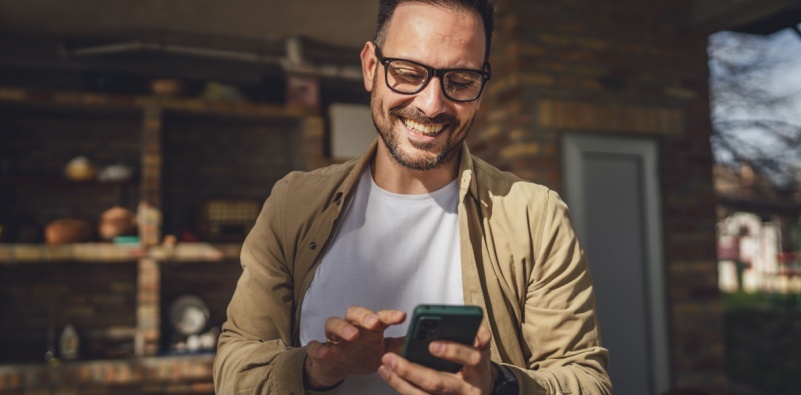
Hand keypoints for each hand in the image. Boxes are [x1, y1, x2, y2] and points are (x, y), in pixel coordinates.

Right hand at [304, 306, 406, 388]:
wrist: (335, 368)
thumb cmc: (361, 355)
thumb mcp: (384, 353)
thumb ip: (402, 347)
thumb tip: (424, 342)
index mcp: (368, 327)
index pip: (380, 316)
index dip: (390, 315)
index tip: (402, 317)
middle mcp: (351, 327)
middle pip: (355, 313)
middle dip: (365, 316)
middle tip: (375, 322)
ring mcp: (333, 338)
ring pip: (334, 324)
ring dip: (343, 328)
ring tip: (353, 335)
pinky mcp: (319, 351)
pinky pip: (315, 345)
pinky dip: (319, 347)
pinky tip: (327, 351)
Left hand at [377, 325, 496, 394]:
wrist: (479, 391)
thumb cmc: (477, 366)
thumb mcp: (484, 349)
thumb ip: (480, 336)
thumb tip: (473, 331)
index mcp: (479, 370)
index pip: (470, 359)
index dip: (453, 351)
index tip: (432, 345)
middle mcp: (464, 389)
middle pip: (437, 383)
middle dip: (412, 370)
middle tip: (392, 357)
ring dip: (400, 381)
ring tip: (385, 365)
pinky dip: (401, 387)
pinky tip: (388, 375)